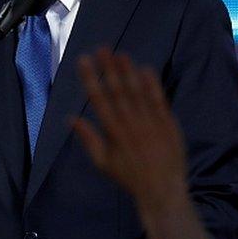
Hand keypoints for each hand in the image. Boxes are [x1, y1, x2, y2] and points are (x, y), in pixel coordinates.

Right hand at [74, 49, 188, 211]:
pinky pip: (158, 100)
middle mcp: (131, 124)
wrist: (162, 190)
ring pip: (137, 92)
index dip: (90, 78)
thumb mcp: (102, 162)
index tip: (83, 60)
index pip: (98, 99)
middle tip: (102, 48)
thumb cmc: (129, 177)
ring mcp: (151, 123)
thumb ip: (88, 138)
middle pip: (118, 91)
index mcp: (113, 133)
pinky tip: (145, 69)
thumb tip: (69, 118)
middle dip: (108, 68)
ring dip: (128, 71)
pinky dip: (152, 84)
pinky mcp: (168, 124)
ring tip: (120, 54)